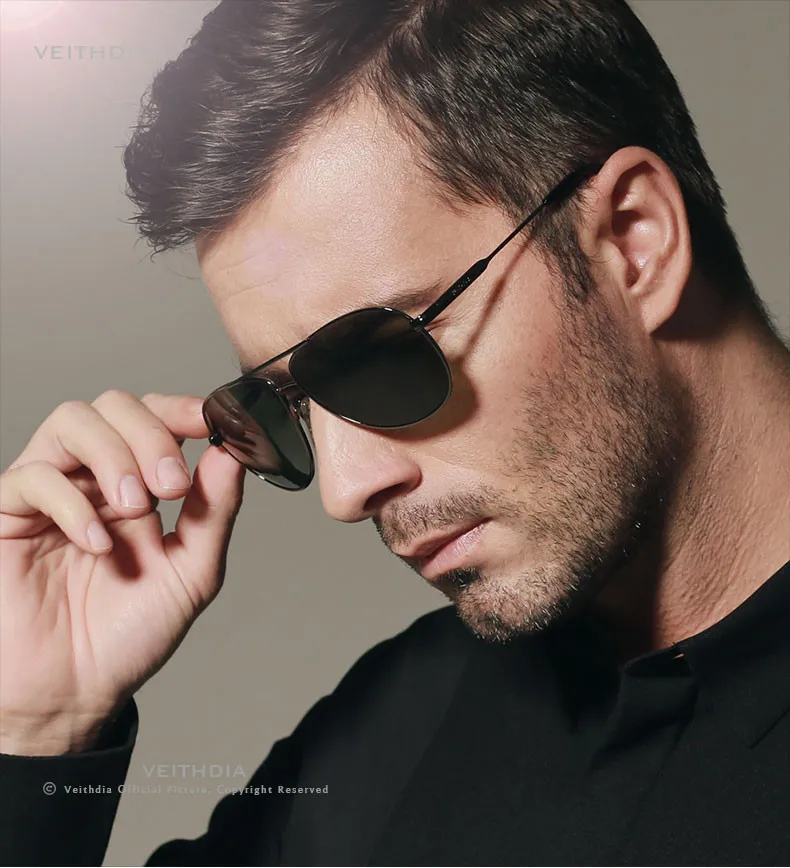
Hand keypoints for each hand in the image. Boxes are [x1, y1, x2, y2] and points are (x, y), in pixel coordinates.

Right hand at [0, 391, 245, 754]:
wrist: (77, 691)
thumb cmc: (130, 634)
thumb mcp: (192, 572)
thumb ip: (212, 512)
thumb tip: (232, 454)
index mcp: (141, 484)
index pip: (156, 417)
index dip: (182, 409)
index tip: (210, 421)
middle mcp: (96, 478)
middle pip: (114, 404)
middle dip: (150, 435)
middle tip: (170, 486)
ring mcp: (52, 491)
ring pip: (72, 421)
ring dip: (113, 455)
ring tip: (134, 507)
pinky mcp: (10, 514)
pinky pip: (33, 476)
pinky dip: (71, 502)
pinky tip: (96, 544)